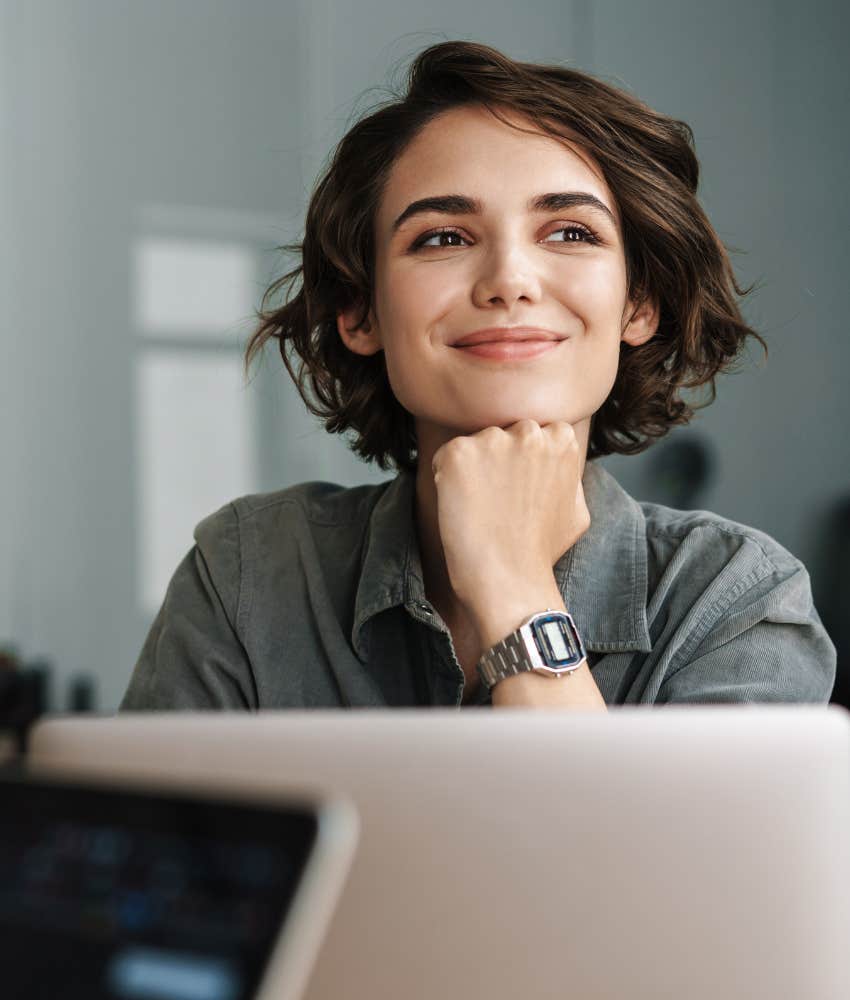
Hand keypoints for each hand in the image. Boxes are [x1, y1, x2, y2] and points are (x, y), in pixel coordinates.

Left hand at [430, 419, 589, 632]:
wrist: (509, 580)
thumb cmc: (541, 552)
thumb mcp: (577, 509)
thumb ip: (569, 476)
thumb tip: (561, 463)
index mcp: (561, 439)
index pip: (532, 432)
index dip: (521, 461)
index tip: (518, 490)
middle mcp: (529, 432)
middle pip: (502, 432)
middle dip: (497, 459)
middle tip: (497, 500)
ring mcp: (493, 440)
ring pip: (474, 445)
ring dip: (472, 469)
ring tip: (480, 508)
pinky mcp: (458, 454)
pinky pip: (444, 457)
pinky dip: (445, 479)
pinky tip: (461, 507)